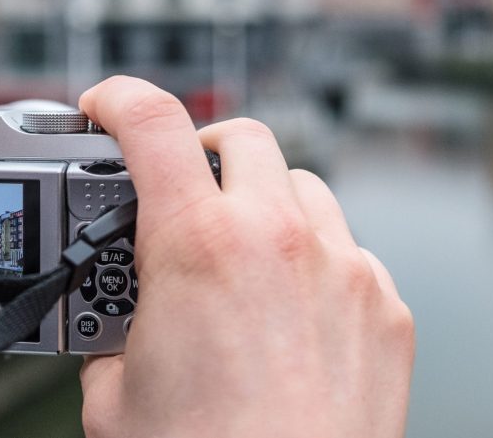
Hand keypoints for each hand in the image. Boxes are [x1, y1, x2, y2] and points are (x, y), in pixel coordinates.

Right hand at [78, 77, 413, 437]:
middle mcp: (281, 239)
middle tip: (180, 191)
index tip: (107, 106)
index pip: (151, 123)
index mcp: (198, 246)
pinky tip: (294, 309)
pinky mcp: (385, 308)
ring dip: (265, 202)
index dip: (119, 98)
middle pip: (242, 138)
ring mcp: (344, 269)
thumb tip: (123, 323)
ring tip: (240, 254)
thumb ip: (116, 332)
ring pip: (303, 186)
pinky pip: (348, 249)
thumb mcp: (115, 394)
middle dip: (201, 152)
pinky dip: (315, 259)